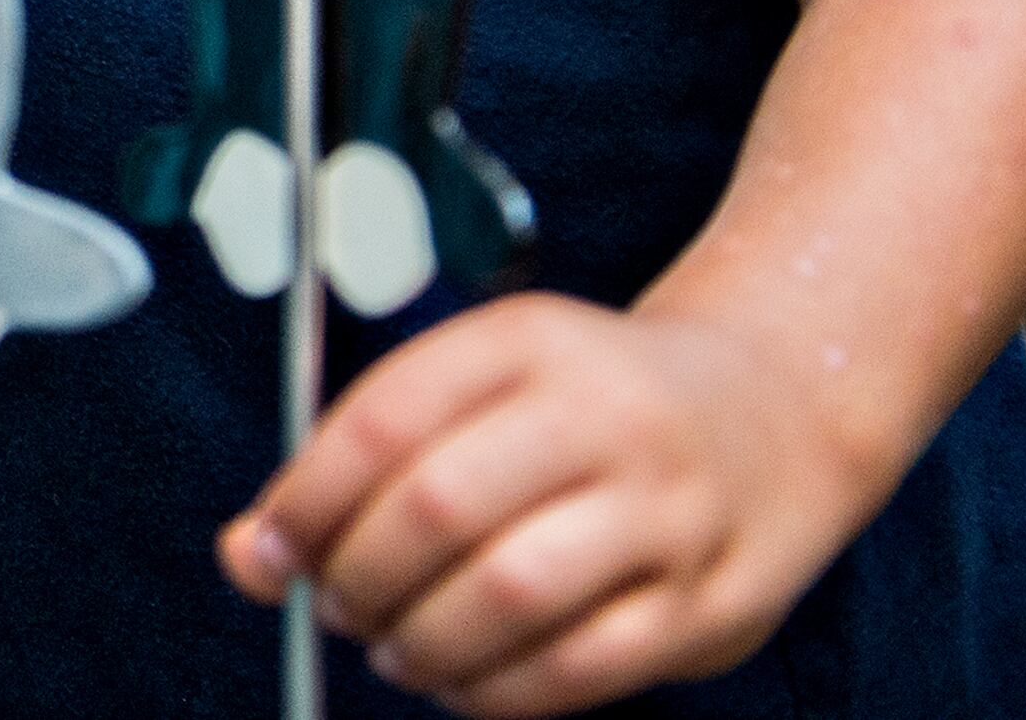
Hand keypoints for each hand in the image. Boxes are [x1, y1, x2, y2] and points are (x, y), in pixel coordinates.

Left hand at [220, 294, 870, 716]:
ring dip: (424, 642)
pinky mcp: (709, 604)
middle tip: (339, 607)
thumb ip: (362, 461)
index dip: (305, 500)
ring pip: (511, 592)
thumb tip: (248, 558)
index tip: (268, 553)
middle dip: (359, 577)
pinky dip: (499, 692)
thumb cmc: (590, 404)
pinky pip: (582, 668)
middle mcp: (604, 415)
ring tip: (398, 649)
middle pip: (438, 506)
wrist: (776, 410)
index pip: (382, 420)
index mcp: (528, 340)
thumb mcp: (483, 384)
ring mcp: (667, 511)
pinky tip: (466, 680)